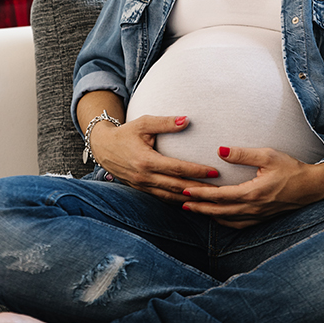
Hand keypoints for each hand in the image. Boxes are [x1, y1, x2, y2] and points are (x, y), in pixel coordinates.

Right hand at [90, 115, 218, 202]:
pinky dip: (178, 201)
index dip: (196, 171)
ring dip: (191, 199)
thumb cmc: (126, 132)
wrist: (103, 148)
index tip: (214, 171)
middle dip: (199, 189)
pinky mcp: (141, 190)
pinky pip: (162, 198)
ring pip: (170, 196)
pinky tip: (191, 202)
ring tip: (210, 199)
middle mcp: (144, 177)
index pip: (176, 168)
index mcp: (146, 160)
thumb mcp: (144, 123)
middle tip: (220, 190)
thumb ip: (165, 122)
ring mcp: (142, 186)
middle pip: (176, 186)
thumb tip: (187, 120)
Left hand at [182, 146, 323, 227]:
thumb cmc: (291, 168)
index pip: (220, 196)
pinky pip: (238, 224)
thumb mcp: (268, 155)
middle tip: (182, 202)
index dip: (202, 193)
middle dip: (199, 207)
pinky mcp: (262, 218)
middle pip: (219, 211)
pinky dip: (224, 221)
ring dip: (209, 215)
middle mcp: (253, 208)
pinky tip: (217, 216)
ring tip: (194, 209)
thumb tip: (220, 150)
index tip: (186, 189)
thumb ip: (243, 154)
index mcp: (253, 193)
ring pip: (227, 220)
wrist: (312, 187)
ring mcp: (257, 216)